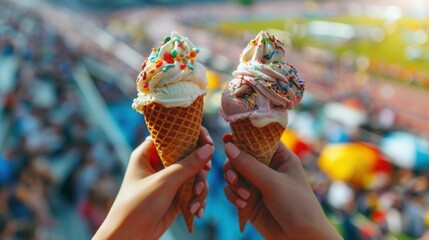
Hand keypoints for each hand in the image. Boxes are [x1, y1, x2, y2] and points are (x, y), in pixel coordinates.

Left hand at [93, 127, 213, 239]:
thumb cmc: (138, 205)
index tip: (207, 143)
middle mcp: (158, 164)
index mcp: (148, 152)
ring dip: (199, 188)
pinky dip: (197, 199)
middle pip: (189, 154)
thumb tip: (209, 148)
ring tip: (195, 202)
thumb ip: (188, 164)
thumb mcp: (164, 182)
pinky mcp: (176, 196)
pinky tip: (196, 211)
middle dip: (199, 167)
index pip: (173, 134)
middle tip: (205, 172)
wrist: (130, 237)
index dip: (192, 135)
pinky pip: (194, 191)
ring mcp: (168, 180)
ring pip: (195, 174)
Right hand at [223, 134, 341, 239]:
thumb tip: (227, 146)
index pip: (258, 139)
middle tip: (234, 178)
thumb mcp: (273, 182)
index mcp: (279, 156)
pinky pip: (232, 190)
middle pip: (240, 155)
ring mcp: (257, 183)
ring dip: (234, 183)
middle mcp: (267, 167)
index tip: (227, 137)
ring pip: (233, 173)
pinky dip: (234, 196)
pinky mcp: (249, 198)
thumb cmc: (296, 205)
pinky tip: (243, 204)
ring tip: (244, 196)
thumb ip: (249, 165)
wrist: (300, 238)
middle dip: (234, 166)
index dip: (242, 136)